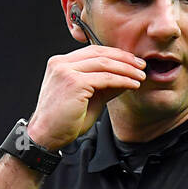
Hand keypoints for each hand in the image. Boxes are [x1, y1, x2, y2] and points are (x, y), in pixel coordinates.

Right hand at [25, 45, 146, 150]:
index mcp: (60, 64)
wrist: (45, 137)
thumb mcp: (88, 99)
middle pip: (99, 53)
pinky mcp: (74, 82)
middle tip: (141, 65)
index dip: (114, 54)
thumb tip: (126, 78)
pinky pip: (105, 78)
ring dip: (126, 69)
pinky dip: (122, 80)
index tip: (131, 61)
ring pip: (104, 64)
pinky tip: (133, 84)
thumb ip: (104, 86)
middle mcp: (61, 63)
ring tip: (141, 75)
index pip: (92, 52)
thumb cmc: (64, 122)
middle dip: (124, 58)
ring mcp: (66, 71)